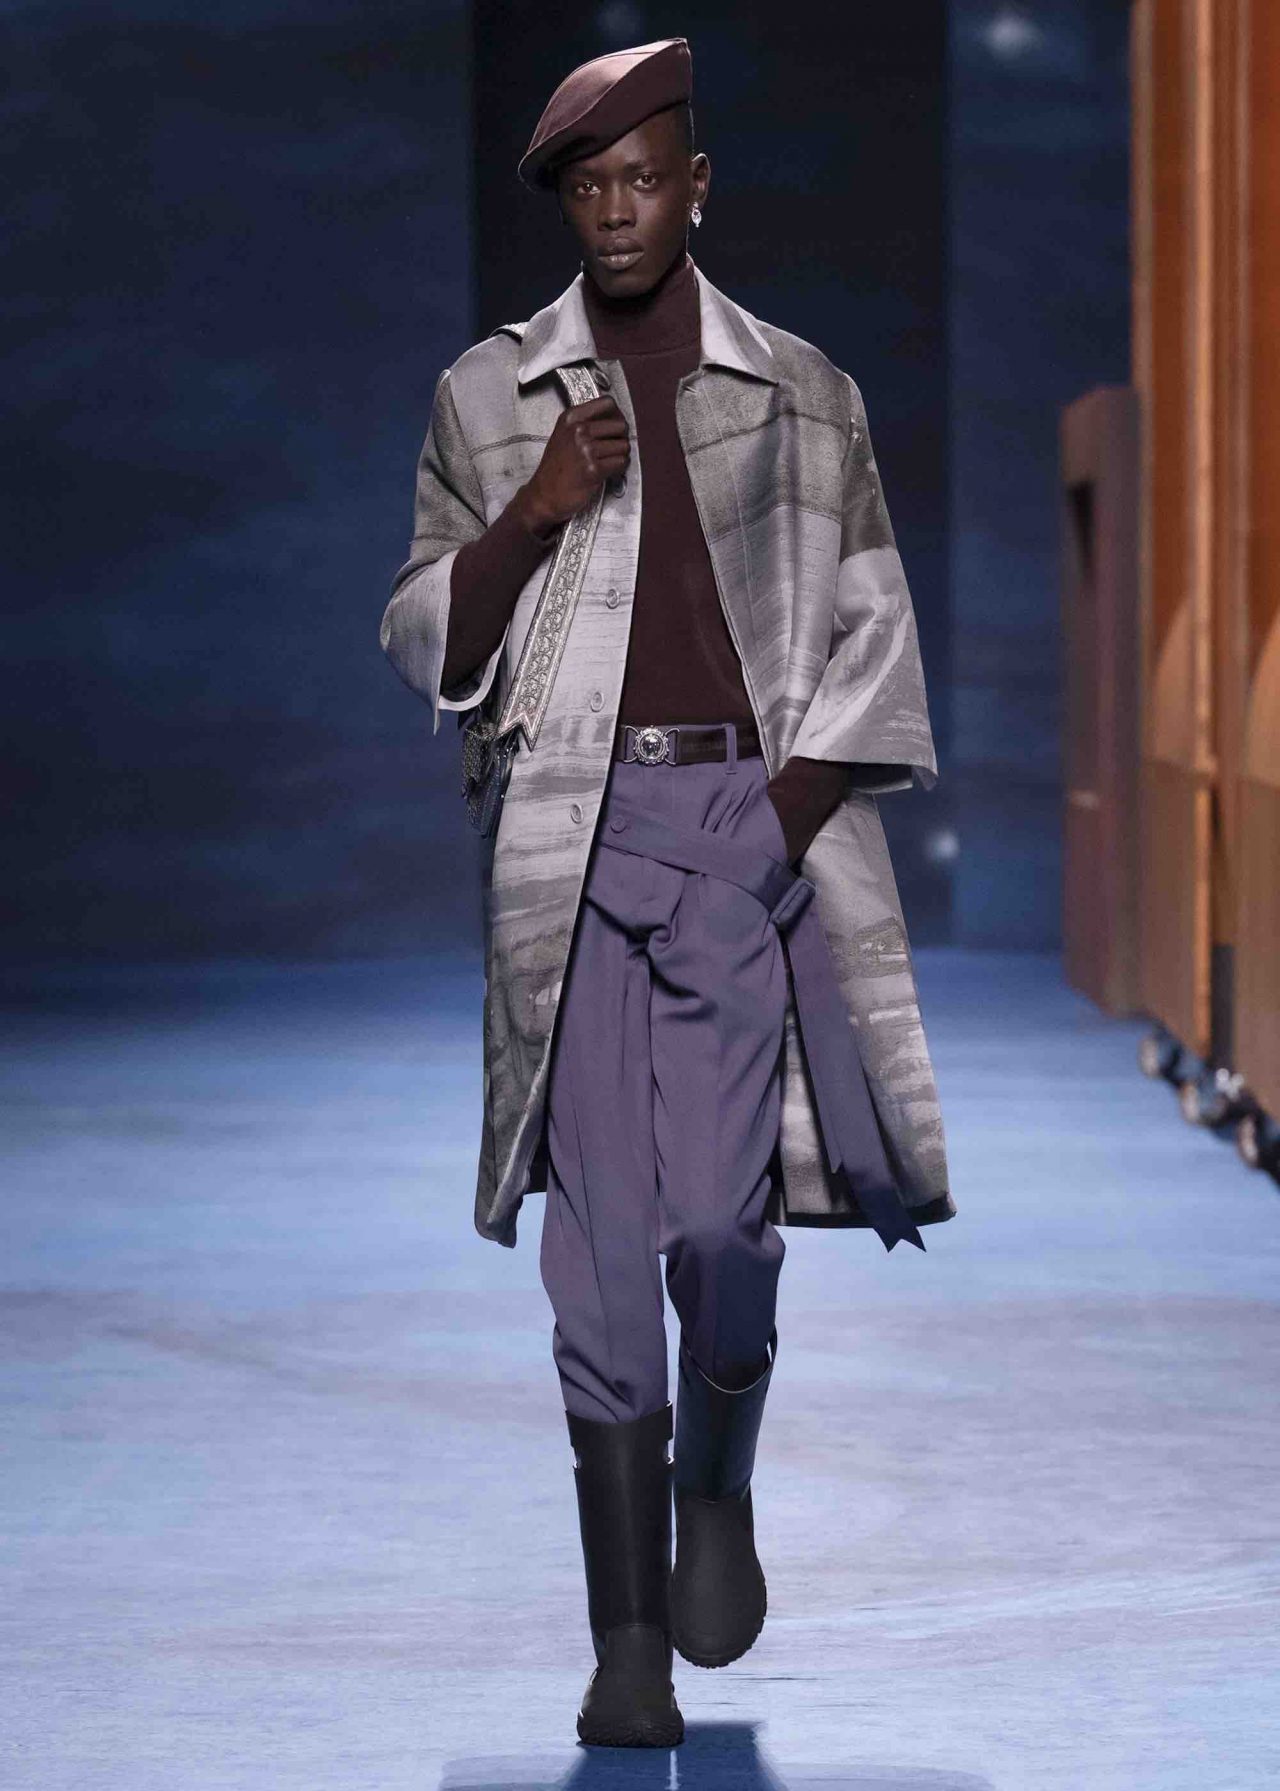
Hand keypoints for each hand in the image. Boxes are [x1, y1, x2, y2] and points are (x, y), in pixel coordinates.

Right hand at [512, 396, 630, 539]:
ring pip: (624, 446)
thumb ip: (586, 423)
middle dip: (621, 438)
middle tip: (612, 448)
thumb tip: (617, 419)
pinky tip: (607, 471)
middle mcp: (578, 430)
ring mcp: (586, 449)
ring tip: (607, 462)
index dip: (617, 415)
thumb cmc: (556, 467)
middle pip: (620, 426)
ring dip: (620, 456)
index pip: (608, 403)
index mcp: (571, 417)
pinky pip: (621, 462)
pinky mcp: (593, 469)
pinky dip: (619, 468)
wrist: (544, 495)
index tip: (614, 426)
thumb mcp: (564, 435)